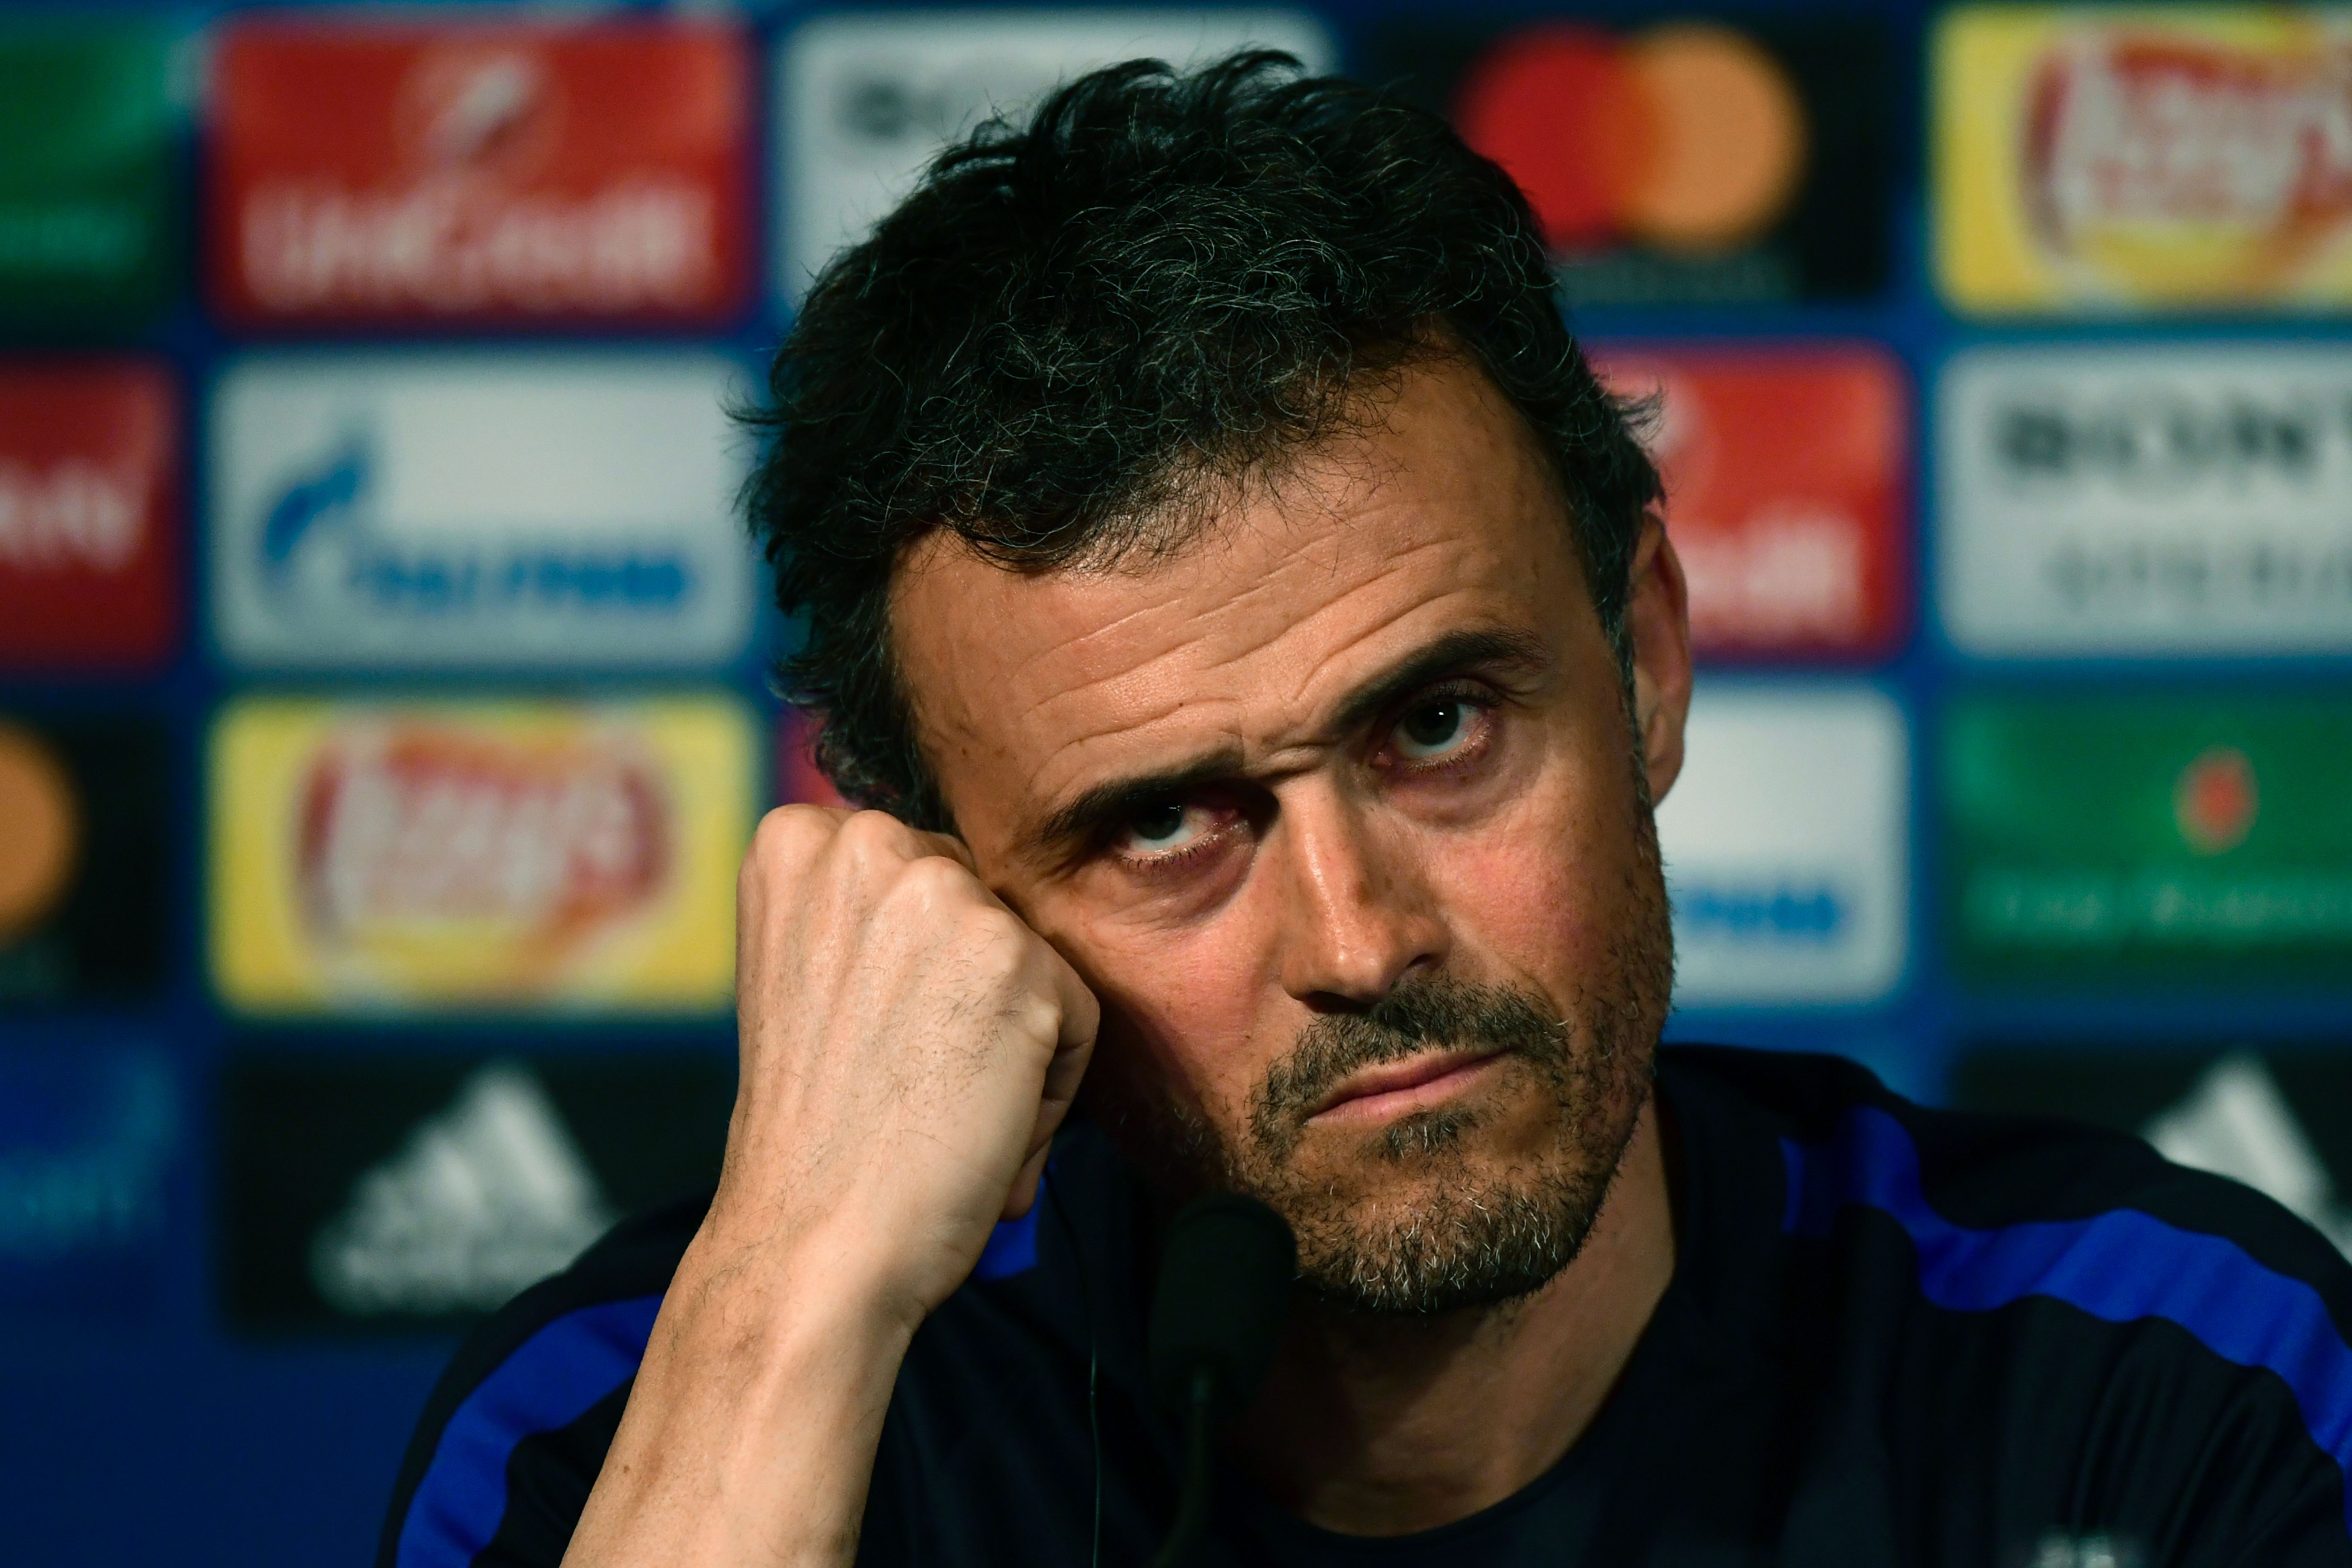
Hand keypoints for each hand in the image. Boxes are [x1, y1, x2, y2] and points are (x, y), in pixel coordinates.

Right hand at [708, 805, 1098, 1328]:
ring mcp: (944, 895)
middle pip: (983, 905)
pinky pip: (1077, 1017)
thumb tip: (969, 915)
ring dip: (1013, 1045)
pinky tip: (983, 1131)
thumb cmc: (815, 1131)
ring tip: (947, 1112)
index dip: (917, 971)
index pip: (923, 873)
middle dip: (971, 996)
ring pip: (1034, 962)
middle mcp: (865, 842)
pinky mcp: (1019, 960)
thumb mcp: (809, 975)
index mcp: (798, 840)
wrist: (814, 1237)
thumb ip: (871, 917)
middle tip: (916, 1080)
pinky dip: (1049, 1089)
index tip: (882, 1037)